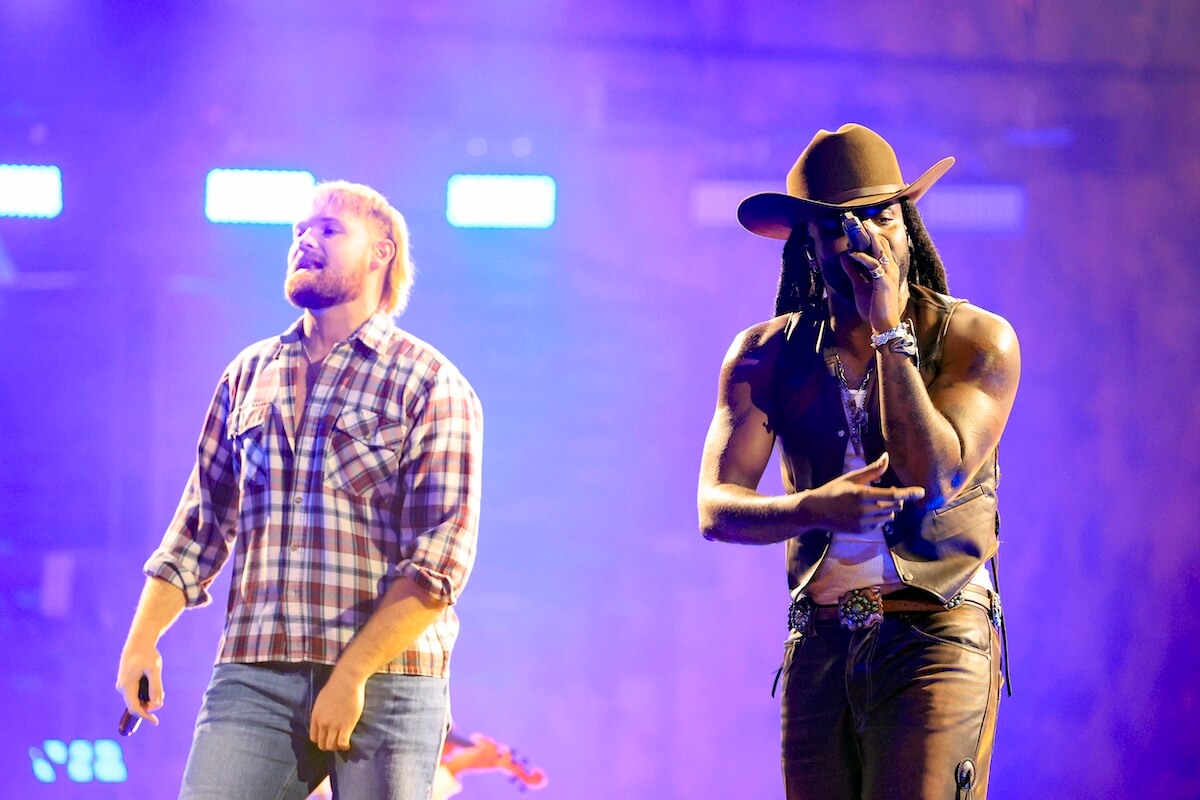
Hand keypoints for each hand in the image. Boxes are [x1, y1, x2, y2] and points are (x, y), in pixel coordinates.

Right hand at [115, 642, 164, 725]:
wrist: (138, 642)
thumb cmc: (147, 655)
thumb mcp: (154, 670)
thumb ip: (156, 687)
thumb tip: (157, 705)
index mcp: (127, 686)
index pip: (134, 708)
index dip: (145, 716)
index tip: (156, 722)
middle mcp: (122, 688)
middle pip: (136, 705)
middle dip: (149, 704)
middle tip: (162, 693)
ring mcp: (123, 685)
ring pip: (136, 699)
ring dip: (148, 697)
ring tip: (156, 682)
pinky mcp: (126, 682)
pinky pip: (136, 693)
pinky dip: (145, 693)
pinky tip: (151, 681)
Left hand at [310, 672, 365, 751]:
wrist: (347, 681)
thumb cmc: (335, 687)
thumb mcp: (321, 700)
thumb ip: (320, 712)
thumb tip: (322, 718)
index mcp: (315, 717)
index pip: (313, 738)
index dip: (321, 740)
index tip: (327, 738)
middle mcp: (323, 724)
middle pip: (322, 744)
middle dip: (329, 746)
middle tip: (336, 742)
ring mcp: (334, 725)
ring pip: (332, 746)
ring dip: (337, 747)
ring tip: (342, 743)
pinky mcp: (346, 725)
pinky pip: (342, 743)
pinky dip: (345, 746)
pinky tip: (348, 744)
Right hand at [798, 452, 923, 532]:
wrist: (816, 511)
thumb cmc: (834, 490)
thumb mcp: (852, 477)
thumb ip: (872, 470)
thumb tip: (887, 457)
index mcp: (862, 494)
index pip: (893, 495)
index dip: (909, 493)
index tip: (921, 492)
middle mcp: (864, 510)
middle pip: (894, 506)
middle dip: (897, 500)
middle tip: (890, 493)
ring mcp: (863, 523)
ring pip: (889, 517)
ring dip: (889, 510)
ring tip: (875, 503)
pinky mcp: (861, 531)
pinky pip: (880, 525)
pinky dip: (880, 518)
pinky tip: (868, 512)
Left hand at [841, 227, 901, 332]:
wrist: (881, 324)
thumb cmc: (873, 307)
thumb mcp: (859, 286)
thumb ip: (853, 272)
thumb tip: (844, 257)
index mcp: (885, 269)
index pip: (880, 246)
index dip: (870, 236)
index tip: (858, 226)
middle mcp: (889, 268)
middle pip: (881, 244)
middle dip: (870, 232)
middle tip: (858, 221)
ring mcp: (888, 274)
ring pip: (879, 250)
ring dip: (867, 239)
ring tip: (857, 228)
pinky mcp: (884, 282)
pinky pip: (873, 265)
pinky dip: (861, 257)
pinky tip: (851, 253)